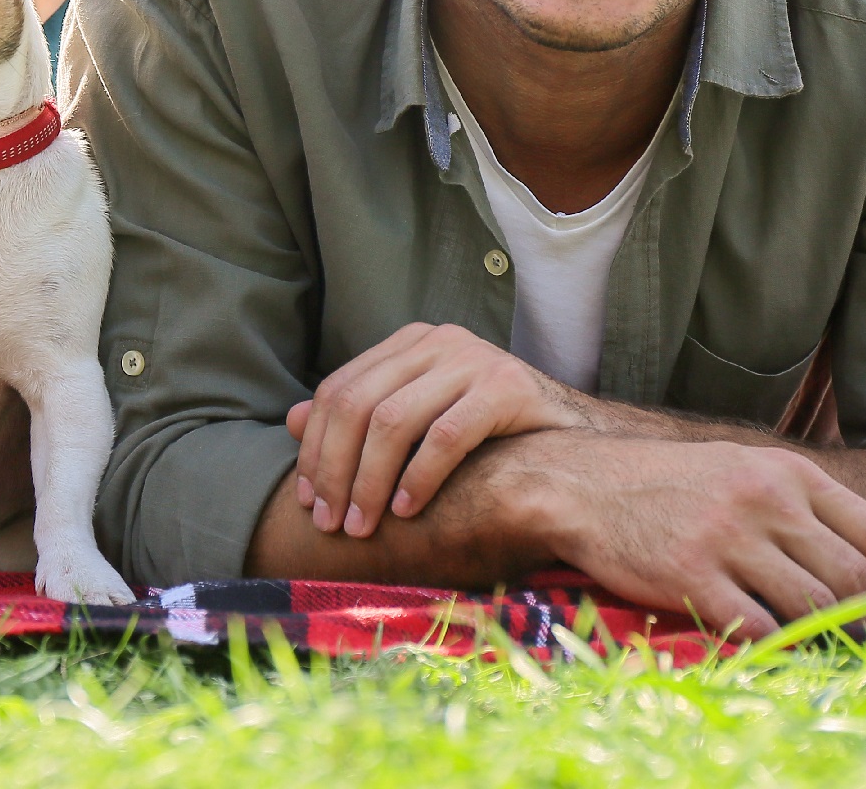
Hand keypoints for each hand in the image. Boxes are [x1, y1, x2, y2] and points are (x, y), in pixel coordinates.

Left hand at [287, 322, 583, 538]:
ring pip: (393, 421)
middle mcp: (437, 340)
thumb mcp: (419, 421)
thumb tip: (289, 420)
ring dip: (369, 481)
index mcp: (410, 342)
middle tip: (330, 523)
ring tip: (363, 525)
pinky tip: (407, 510)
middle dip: (335, 469)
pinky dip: (417, 477)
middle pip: (358, 405)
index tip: (307, 500)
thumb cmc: (491, 437)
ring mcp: (473, 358)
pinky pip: (445, 436)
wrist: (577, 445)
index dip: (316, 446)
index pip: (340, 390)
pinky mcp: (506, 385)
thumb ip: (361, 417)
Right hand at [513, 431, 865, 638]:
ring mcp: (728, 536)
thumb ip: (800, 506)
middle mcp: (765, 499)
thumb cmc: (668, 483)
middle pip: (854, 576)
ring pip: (814, 604)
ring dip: (835, 642)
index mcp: (786, 472)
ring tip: (840, 661)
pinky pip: (757, 626)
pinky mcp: (691, 573)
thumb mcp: (742, 469)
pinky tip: (781, 654)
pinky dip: (779, 648)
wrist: (581, 483)